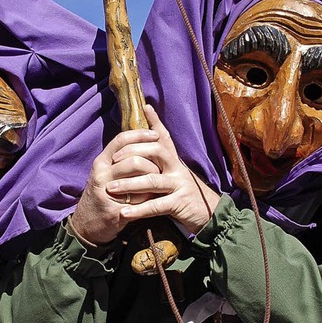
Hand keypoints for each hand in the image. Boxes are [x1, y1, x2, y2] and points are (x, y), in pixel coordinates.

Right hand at [70, 125, 161, 244]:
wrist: (86, 224)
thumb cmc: (102, 194)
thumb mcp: (106, 172)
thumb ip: (121, 158)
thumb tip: (144, 140)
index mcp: (101, 162)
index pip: (121, 140)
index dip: (140, 135)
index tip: (156, 135)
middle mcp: (101, 175)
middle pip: (132, 160)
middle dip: (152, 164)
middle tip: (161, 168)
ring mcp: (106, 193)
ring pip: (136, 180)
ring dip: (152, 181)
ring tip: (158, 183)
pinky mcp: (114, 211)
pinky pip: (138, 201)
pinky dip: (149, 199)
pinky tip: (153, 198)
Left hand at [110, 105, 220, 234]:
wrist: (210, 215)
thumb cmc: (185, 195)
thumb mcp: (174, 175)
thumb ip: (161, 164)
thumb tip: (147, 150)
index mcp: (175, 162)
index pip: (165, 138)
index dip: (156, 122)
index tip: (145, 107)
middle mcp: (178, 169)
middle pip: (157, 151)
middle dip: (133, 152)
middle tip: (113, 159)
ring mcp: (180, 185)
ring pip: (153, 180)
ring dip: (129, 184)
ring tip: (110, 188)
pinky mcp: (180, 203)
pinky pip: (157, 206)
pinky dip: (139, 210)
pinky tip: (124, 213)